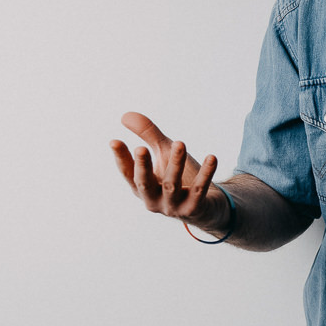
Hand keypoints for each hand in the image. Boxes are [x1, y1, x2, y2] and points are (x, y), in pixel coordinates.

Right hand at [109, 111, 223, 229]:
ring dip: (176, 163)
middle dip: (143, 166)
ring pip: (172, 185)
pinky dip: (205, 173)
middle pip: (145, 183)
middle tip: (140, 148)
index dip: (121, 158)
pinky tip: (212, 157)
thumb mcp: (164, 154)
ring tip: (179, 143)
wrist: (208, 205)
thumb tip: (125, 115)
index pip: (128, 173)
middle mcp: (153, 200)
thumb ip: (148, 136)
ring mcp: (173, 207)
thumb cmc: (181, 177)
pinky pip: (199, 191)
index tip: (114, 141)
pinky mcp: (193, 209)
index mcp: (142, 188)